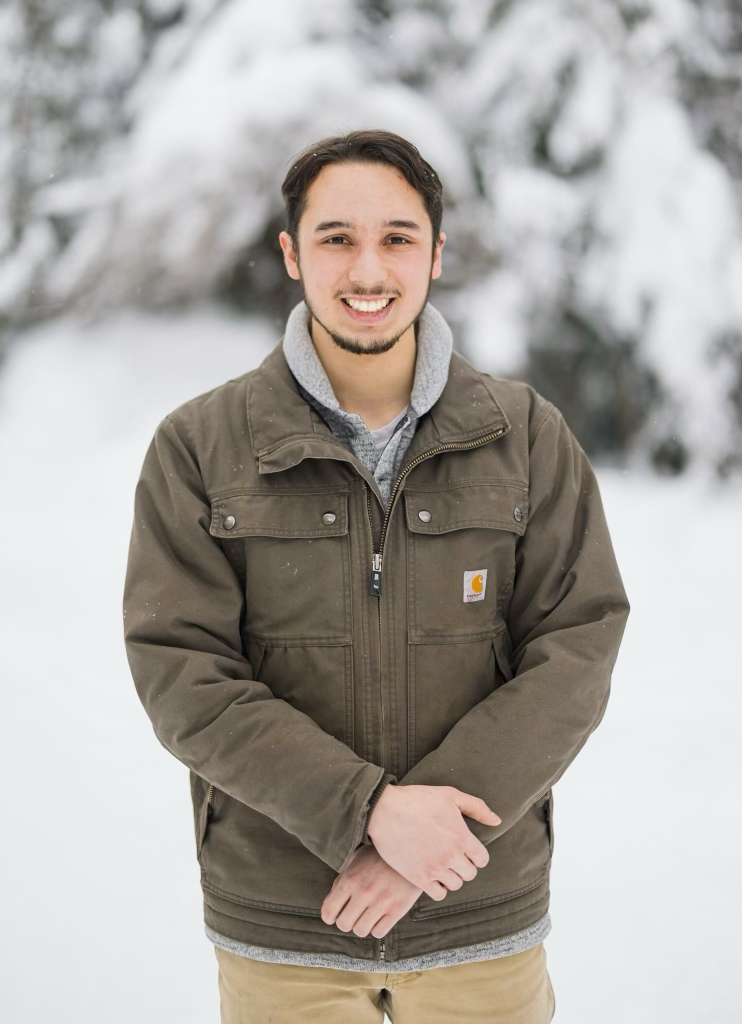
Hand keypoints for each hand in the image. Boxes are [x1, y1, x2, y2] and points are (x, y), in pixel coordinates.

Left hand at [320, 844, 423, 938]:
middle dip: (346, 920)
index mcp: (350, 879)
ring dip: (361, 925)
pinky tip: (379, 916)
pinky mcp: (397, 910)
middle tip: (352, 913)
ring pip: (360, 931)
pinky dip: (377, 928)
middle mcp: (364, 893)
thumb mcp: (356, 859)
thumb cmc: (380, 854)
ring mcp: (381, 903)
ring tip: (366, 914)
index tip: (334, 915)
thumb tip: (331, 901)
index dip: (329, 916)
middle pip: (344, 925)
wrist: (411, 851)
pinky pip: (378, 933)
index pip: (329, 911)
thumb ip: (342, 879)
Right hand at [367, 784, 498, 900]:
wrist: (384, 811)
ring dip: (452, 876)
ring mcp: (435, 869)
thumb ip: (477, 807)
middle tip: (453, 855)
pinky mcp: (418, 878)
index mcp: (461, 836)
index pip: (482, 859)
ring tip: (442, 864)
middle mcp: (451, 855)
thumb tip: (497, 820)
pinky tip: (432, 875)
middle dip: (465, 865)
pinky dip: (439, 888)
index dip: (476, 854)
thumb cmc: (417, 800)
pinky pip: (439, 894)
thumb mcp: (450, 795)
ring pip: (456, 885)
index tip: (466, 849)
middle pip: (470, 874)